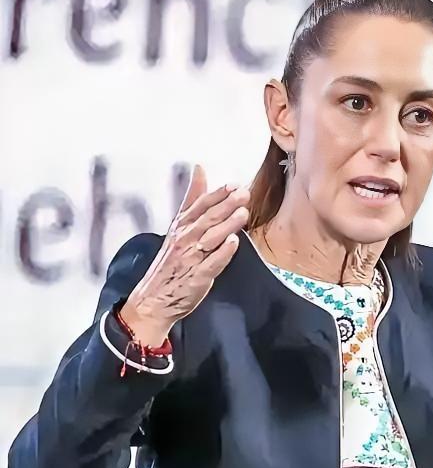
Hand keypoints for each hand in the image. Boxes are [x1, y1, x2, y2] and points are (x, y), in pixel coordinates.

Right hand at [119, 164, 249, 345]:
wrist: (153, 299)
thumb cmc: (171, 260)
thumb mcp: (179, 226)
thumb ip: (192, 199)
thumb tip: (199, 169)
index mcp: (181, 226)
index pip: (199, 205)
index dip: (217, 194)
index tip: (233, 184)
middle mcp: (185, 239)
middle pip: (207, 218)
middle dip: (226, 205)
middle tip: (243, 194)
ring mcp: (191, 258)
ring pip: (211, 238)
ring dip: (227, 225)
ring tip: (243, 213)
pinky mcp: (198, 277)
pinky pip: (211, 263)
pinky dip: (222, 253)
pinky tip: (233, 243)